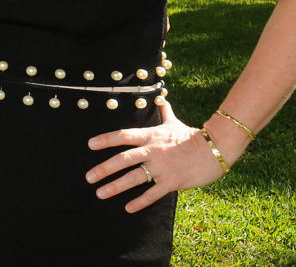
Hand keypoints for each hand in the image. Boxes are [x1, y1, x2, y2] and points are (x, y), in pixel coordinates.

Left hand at [84, 101, 225, 212]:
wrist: (216, 149)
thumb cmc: (192, 136)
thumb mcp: (174, 123)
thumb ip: (165, 112)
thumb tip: (162, 98)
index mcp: (150, 136)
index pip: (123, 136)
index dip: (105, 139)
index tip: (90, 145)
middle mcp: (153, 151)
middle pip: (123, 159)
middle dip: (104, 168)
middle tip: (89, 177)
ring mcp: (162, 167)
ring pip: (134, 177)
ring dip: (115, 186)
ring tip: (100, 193)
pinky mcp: (172, 182)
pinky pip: (152, 193)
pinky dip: (140, 201)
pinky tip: (127, 208)